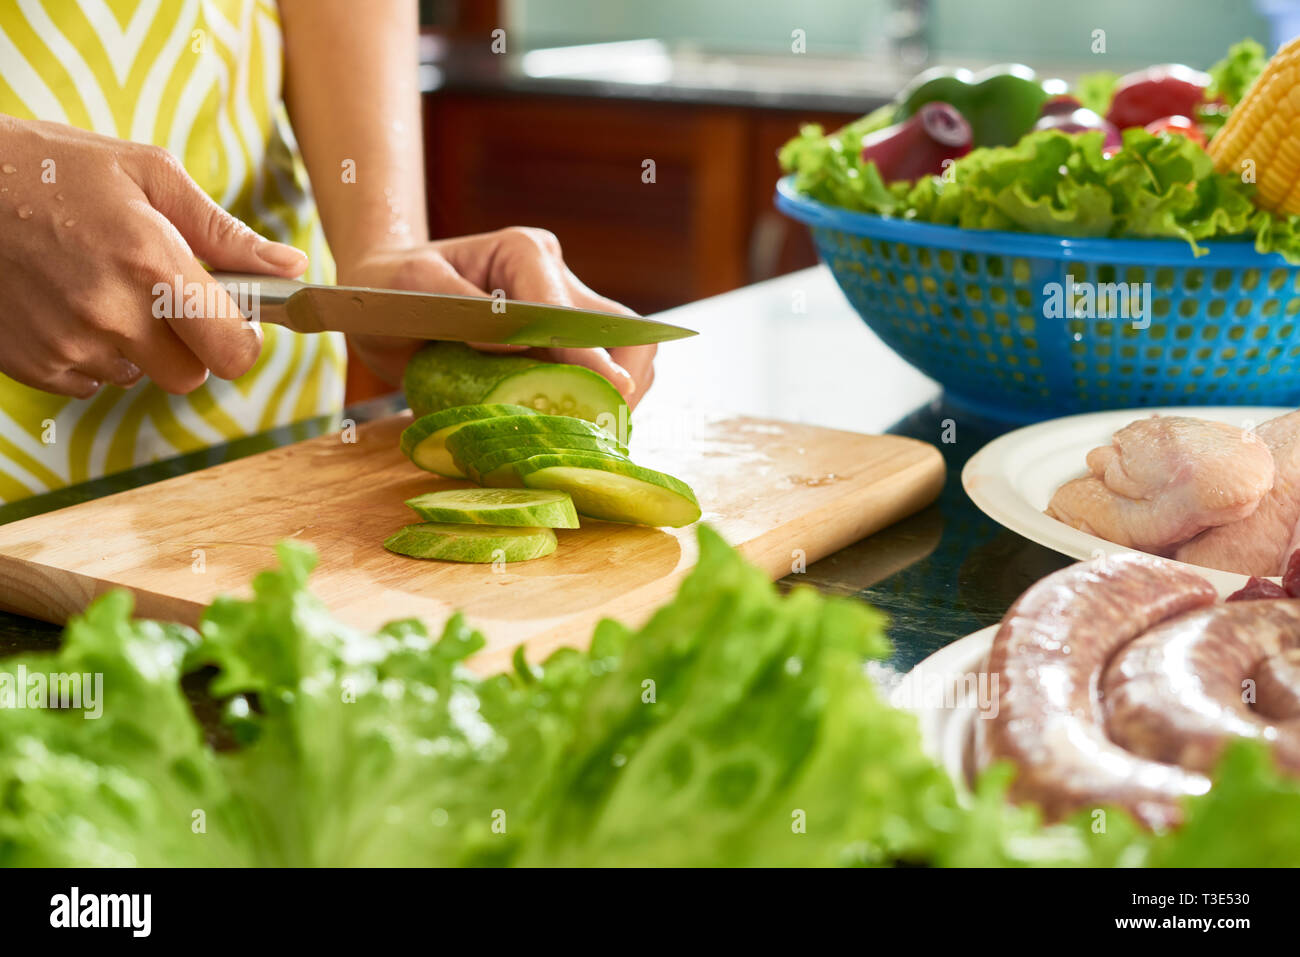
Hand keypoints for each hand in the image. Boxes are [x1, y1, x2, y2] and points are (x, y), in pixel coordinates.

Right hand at [0, 116, 308, 397]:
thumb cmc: (54, 168)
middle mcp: (111, 314)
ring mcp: (67, 344)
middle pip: (190, 375)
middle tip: (165, 300)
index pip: (231, 351)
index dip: (242, 341)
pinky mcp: (33, 364)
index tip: (234, 322)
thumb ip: (225, 231)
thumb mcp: (147, 174)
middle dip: (190, 345)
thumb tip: (291, 266)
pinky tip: (69, 304)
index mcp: (151, 264)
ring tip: (103, 288)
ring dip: (137, 347)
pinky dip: (91, 354)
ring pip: (138, 377)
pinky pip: (89, 382)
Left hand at [338, 228, 656, 409]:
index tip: (613, 390)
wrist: (383, 294)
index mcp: (522, 253)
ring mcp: (563, 306)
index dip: (590, 356)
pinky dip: (598, 398)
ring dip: (618, 391)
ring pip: (624, 348)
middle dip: (624, 377)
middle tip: (609, 424)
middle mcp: (554, 275)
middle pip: (622, 327)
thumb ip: (463, 310)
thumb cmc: (387, 288)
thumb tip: (520, 346)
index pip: (568, 312)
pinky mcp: (560, 338)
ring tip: (598, 431)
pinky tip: (579, 425)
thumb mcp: (409, 289)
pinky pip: (599, 369)